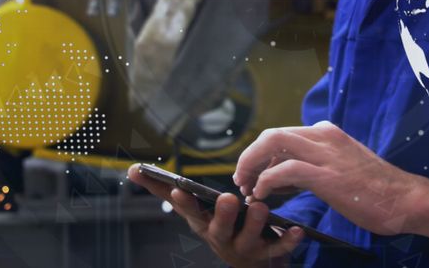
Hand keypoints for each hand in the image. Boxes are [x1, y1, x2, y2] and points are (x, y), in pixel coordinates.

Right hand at [127, 164, 303, 266]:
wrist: (250, 263)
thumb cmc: (220, 226)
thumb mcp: (194, 211)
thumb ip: (165, 190)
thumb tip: (132, 170)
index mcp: (202, 223)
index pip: (188, 211)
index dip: (183, 201)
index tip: (178, 186)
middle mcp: (220, 238)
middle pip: (217, 228)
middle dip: (221, 215)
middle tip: (226, 199)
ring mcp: (244, 248)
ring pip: (248, 238)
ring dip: (254, 223)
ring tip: (260, 207)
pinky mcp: (268, 255)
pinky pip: (279, 249)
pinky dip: (288, 240)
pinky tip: (297, 230)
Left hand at [233, 121, 428, 241]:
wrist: (406, 200)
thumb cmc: (376, 191)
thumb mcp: (341, 170)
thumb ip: (313, 168)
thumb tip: (282, 178)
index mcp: (327, 134)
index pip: (282, 135)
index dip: (261, 156)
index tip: (253, 176)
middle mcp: (324, 136)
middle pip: (271, 135)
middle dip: (249, 157)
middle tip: (242, 181)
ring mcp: (325, 153)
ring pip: (272, 143)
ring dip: (251, 165)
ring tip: (247, 188)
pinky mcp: (326, 174)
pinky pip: (283, 170)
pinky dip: (266, 182)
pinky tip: (262, 196)